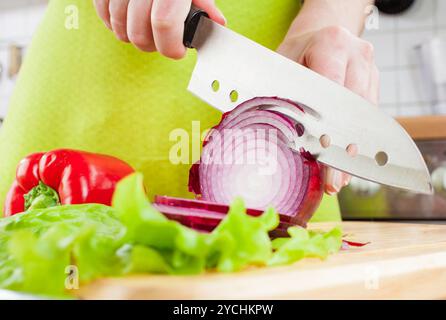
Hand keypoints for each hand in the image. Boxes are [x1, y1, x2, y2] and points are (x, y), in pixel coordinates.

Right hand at [94, 0, 225, 58]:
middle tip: (162, 40)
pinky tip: (128, 19)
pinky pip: (103, 14)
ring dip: (133, 35)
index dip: (171, 45)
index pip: (165, 23)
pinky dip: (114, 23)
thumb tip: (217, 22)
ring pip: (119, 27)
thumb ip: (204, 2)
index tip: (177, 50)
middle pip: (139, 33)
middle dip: (153, 45)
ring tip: (147, 28)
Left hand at [277, 26, 379, 194]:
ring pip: (365, 118)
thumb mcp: (280, 63)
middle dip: (343, 151)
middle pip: (353, 111)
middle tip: (333, 182)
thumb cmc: (295, 52)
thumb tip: (271, 134)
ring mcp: (370, 69)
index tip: (324, 156)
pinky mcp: (375, 82)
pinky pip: (369, 118)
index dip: (328, 128)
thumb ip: (279, 92)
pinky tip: (347, 164)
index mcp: (331, 44)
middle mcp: (357, 55)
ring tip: (339, 180)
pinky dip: (358, 143)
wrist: (320, 33)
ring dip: (353, 152)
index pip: (332, 92)